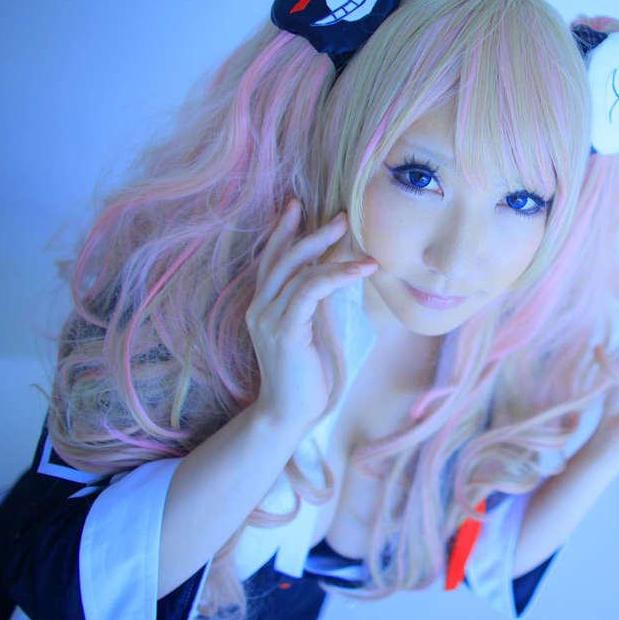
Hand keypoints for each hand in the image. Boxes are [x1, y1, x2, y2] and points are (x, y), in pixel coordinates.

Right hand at [245, 197, 377, 430]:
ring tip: (357, 240)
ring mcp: (268, 319)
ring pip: (298, 272)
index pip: (271, 260)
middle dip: (310, 233)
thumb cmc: (305, 375)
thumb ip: (314, 303)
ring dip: (331, 253)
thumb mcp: (310, 330)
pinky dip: (336, 276)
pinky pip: (310, 292)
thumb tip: (336, 273)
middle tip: (339, 216)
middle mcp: (259, 308)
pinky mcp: (285, 331)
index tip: (297, 205)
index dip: (283, 231)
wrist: (288, 413)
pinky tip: (359, 269)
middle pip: (282, 258)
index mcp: (262, 306)